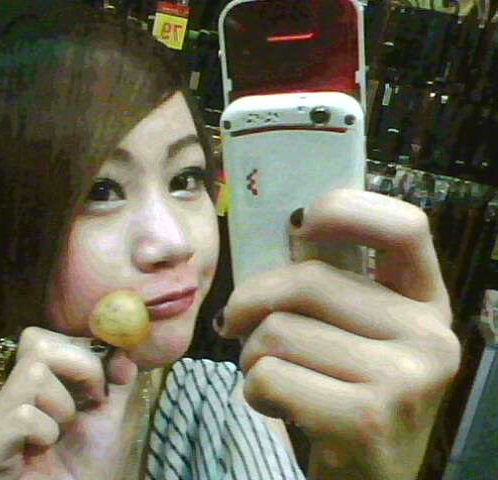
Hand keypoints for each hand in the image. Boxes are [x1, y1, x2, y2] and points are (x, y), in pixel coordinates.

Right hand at [0, 326, 138, 479]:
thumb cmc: (86, 469)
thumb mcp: (110, 418)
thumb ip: (116, 382)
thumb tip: (124, 351)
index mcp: (31, 385)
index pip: (41, 338)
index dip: (78, 351)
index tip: (100, 385)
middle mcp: (7, 397)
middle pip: (37, 344)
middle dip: (80, 367)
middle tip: (89, 403)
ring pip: (33, 376)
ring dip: (63, 405)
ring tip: (62, 433)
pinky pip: (22, 416)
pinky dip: (45, 432)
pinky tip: (43, 451)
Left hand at [217, 189, 460, 479]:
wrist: (363, 473)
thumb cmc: (342, 392)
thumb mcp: (346, 330)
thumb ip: (325, 282)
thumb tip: (290, 226)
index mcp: (425, 300)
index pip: (405, 226)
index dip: (347, 209)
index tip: (300, 222)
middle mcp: (431, 334)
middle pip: (309, 281)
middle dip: (251, 303)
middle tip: (239, 327)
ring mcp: (408, 378)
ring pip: (279, 331)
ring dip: (250, 355)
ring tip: (268, 375)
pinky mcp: (369, 418)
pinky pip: (271, 376)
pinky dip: (253, 390)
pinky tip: (275, 405)